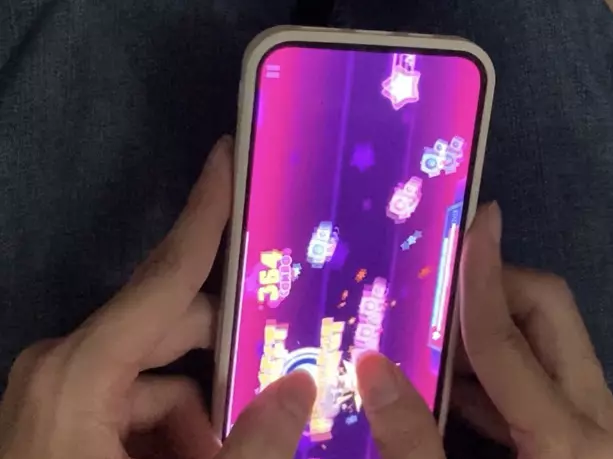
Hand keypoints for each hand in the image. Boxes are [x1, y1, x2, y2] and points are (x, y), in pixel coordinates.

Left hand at [0, 136, 315, 458]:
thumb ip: (254, 443)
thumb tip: (300, 389)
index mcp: (82, 370)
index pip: (165, 274)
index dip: (203, 212)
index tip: (225, 157)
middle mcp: (65, 364)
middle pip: (170, 328)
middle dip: (226, 354)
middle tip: (278, 361)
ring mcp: (60, 389)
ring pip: (157, 374)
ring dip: (200, 411)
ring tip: (224, 451)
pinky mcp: (63, 415)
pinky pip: (135, 403)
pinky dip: (171, 429)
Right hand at [355, 204, 612, 458]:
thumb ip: (412, 440)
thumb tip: (371, 367)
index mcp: (566, 439)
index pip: (505, 337)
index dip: (480, 276)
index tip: (477, 220)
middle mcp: (594, 417)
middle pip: (545, 310)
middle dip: (487, 288)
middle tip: (431, 295)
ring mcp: (592, 420)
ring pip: (545, 335)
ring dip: (486, 324)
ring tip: (428, 337)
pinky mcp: (580, 431)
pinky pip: (540, 372)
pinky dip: (495, 364)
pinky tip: (450, 383)